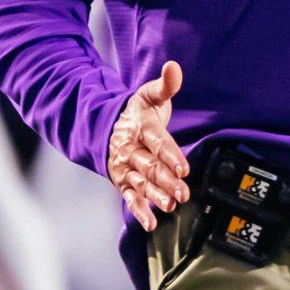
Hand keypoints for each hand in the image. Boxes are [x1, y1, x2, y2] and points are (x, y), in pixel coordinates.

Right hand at [109, 61, 190, 231]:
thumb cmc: (137, 112)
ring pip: (140, 183)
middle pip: (149, 166)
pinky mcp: (121, 181)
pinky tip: (150, 223)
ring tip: (170, 207)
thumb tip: (173, 66)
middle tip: (183, 192)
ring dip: (155, 196)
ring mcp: (124, 166)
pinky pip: (129, 196)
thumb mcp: (149, 94)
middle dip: (166, 180)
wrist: (105, 127)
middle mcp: (129, 148)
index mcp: (140, 127)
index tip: (183, 167)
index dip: (170, 154)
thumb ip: (165, 85)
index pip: (157, 141)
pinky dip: (139, 210)